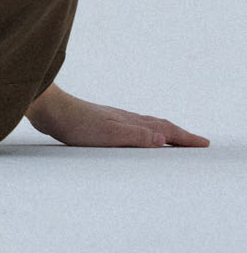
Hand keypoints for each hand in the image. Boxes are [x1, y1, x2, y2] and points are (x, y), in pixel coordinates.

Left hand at [27, 84, 208, 147]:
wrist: (48, 108)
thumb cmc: (75, 123)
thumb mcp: (108, 134)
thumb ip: (135, 136)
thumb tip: (163, 138)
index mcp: (131, 122)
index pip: (165, 130)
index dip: (185, 138)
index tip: (204, 144)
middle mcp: (125, 118)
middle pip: (159, 126)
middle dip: (180, 135)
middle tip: (197, 143)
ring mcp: (113, 119)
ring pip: (145, 125)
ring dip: (163, 132)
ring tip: (173, 139)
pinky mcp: (100, 124)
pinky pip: (131, 128)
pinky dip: (144, 133)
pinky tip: (135, 137)